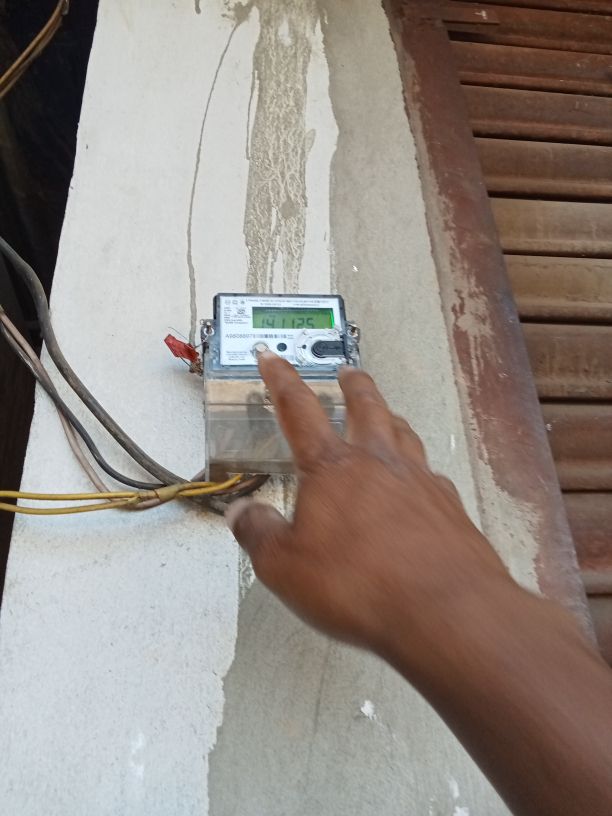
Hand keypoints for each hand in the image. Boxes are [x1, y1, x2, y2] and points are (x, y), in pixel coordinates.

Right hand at [226, 352, 510, 656]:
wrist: (444, 609)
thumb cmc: (358, 584)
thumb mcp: (285, 567)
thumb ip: (259, 535)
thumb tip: (242, 513)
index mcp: (332, 468)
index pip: (299, 410)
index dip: (281, 380)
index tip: (272, 357)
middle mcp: (378, 462)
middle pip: (366, 406)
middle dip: (353, 385)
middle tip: (348, 372)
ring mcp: (419, 481)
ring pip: (403, 432)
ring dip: (389, 417)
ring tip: (385, 415)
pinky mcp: (449, 507)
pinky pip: (430, 474)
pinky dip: (418, 467)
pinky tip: (418, 481)